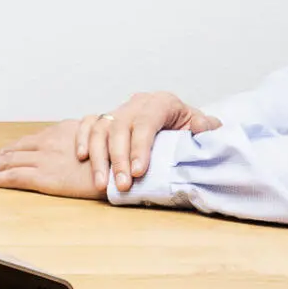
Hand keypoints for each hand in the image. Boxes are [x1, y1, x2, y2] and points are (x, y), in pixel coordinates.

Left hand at [0, 121, 107, 199]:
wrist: (122, 165)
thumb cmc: (115, 156)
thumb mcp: (98, 142)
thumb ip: (83, 143)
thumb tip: (82, 151)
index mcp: (60, 133)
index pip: (29, 142)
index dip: (12, 149)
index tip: (0, 155)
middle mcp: (48, 143)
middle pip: (14, 151)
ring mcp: (44, 159)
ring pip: (8, 162)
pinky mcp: (44, 176)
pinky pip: (14, 177)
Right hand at [82, 91, 220, 192]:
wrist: (177, 126)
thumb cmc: (187, 130)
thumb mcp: (201, 128)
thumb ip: (206, 128)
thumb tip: (201, 127)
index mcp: (161, 102)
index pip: (146, 121)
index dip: (140, 146)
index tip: (139, 172)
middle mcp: (137, 103)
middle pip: (120, 127)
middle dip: (119, 159)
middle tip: (123, 185)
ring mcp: (119, 110)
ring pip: (101, 128)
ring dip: (99, 157)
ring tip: (102, 184)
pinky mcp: (105, 118)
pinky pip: (87, 124)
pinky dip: (82, 139)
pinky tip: (82, 158)